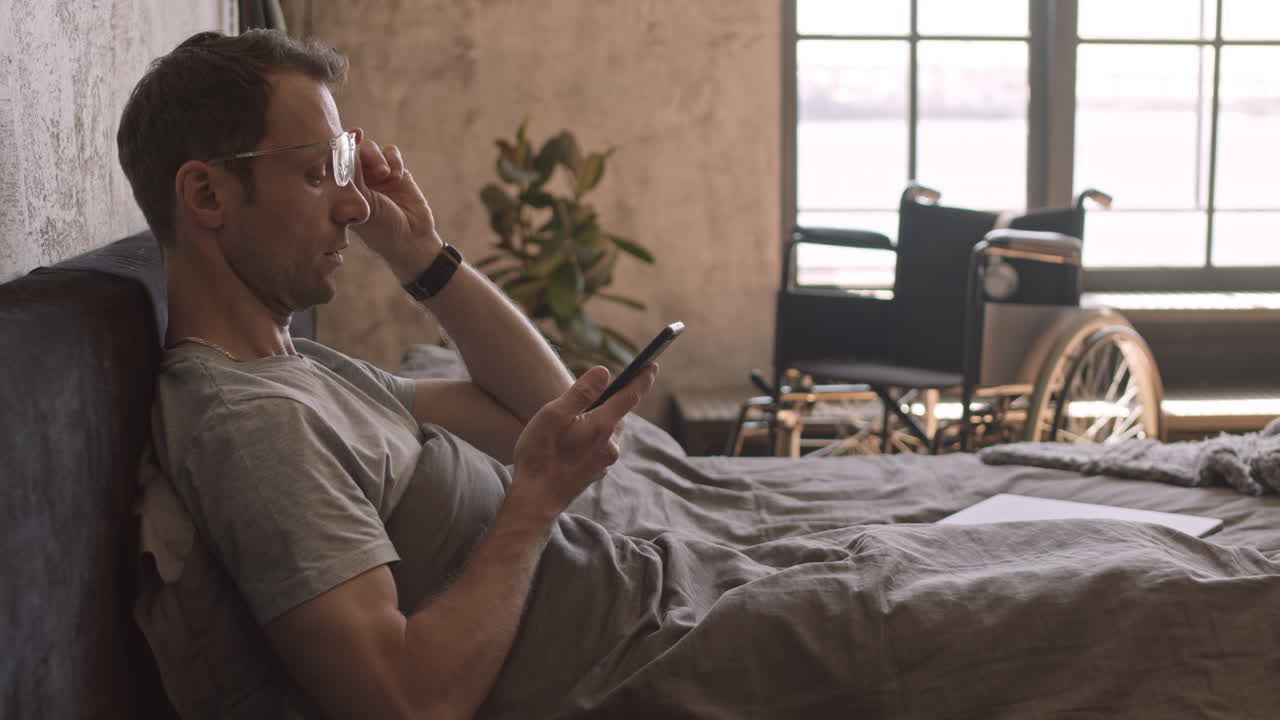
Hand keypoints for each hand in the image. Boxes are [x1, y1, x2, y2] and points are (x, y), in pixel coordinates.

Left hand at [348, 129, 440, 282]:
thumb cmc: (381, 229)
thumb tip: (342, 152)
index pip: (332, 161)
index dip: (334, 148)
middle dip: (358, 151)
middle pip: (351, 149)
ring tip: (385, 174)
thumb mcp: (363, 206)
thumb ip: (353, 179)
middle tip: (364, 157)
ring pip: (370, 148)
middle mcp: (356, 178)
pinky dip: (394, 161)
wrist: (412, 238)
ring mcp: (376, 174)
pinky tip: (397, 178)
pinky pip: (391, 152)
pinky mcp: (396, 171)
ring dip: (377, 158)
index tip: (338, 141)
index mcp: (341, 188)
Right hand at [511, 364, 658, 516]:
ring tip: (570, 424)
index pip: (630, 396)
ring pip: (608, 432)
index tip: (652, 365)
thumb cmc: (540, 455)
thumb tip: (604, 372)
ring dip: (598, 422)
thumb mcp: (554, 416)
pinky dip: (591, 439)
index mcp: (602, 426)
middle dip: (608, 402)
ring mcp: (604, 461)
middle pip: (618, 414)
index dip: (642, 379)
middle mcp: (610, 445)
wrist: (536, 500)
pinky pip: (600, 447)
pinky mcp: (595, 472)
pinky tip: (569, 445)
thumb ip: (581, 393)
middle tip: (587, 398)